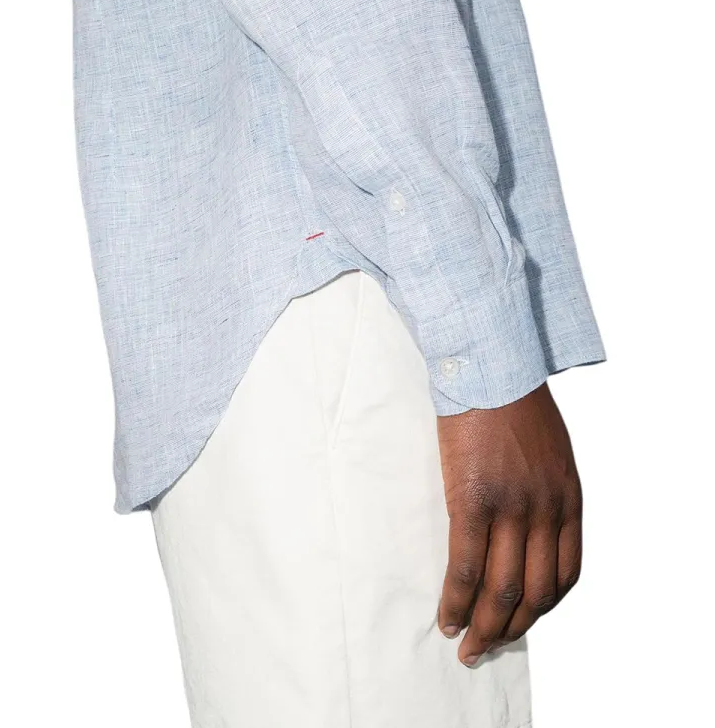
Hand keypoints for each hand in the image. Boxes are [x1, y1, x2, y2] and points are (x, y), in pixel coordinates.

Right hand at [436, 383, 582, 666]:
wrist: (490, 366)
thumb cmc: (512, 402)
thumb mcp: (549, 450)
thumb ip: (544, 491)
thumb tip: (523, 525)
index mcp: (567, 499)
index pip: (565, 574)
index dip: (542, 608)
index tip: (520, 621)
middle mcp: (546, 511)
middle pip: (535, 593)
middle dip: (512, 630)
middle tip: (487, 648)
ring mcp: (511, 508)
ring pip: (502, 589)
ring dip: (485, 627)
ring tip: (466, 645)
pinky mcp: (473, 500)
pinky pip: (466, 565)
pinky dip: (456, 599)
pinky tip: (446, 616)